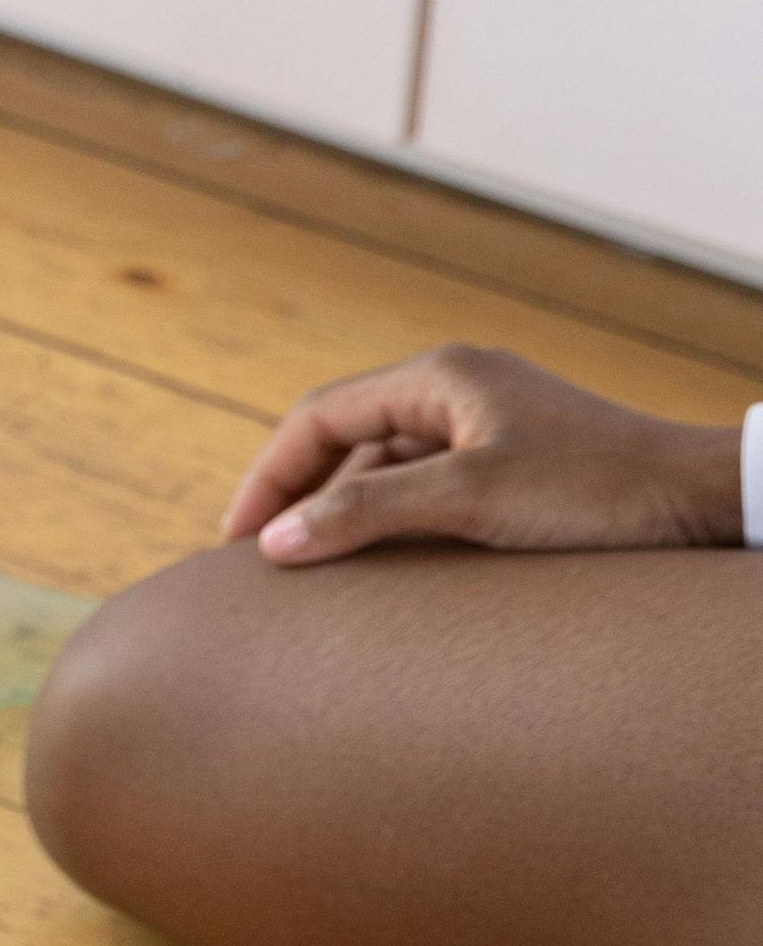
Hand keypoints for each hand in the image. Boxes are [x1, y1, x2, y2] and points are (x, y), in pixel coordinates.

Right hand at [220, 345, 742, 564]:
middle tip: (264, 558)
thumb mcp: (472, 501)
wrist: (706, 502)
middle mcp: (457, 387)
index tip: (239, 542)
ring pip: (385, 464)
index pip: (316, 417)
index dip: (268, 478)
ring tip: (318, 569)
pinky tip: (388, 565)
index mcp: (438, 376)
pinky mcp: (514, 459)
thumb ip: (367, 514)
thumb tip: (273, 543)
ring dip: (346, 510)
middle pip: (344, 437)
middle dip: (297, 494)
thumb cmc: (597, 494)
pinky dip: (394, 519)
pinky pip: (427, 483)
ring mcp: (487, 421)